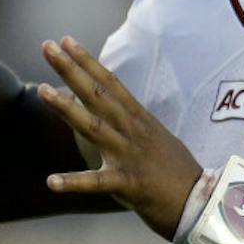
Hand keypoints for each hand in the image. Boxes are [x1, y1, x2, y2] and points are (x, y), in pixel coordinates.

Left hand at [39, 36, 203, 240]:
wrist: (203, 202)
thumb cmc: (176, 173)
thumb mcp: (154, 138)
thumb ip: (130, 123)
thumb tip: (115, 111)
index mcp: (139, 120)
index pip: (109, 83)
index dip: (88, 61)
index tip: (66, 41)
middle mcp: (132, 131)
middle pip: (97, 95)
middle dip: (71, 70)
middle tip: (47, 46)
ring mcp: (130, 156)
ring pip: (94, 127)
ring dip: (67, 109)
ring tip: (41, 91)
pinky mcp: (130, 184)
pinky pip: (98, 183)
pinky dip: (74, 183)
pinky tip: (51, 182)